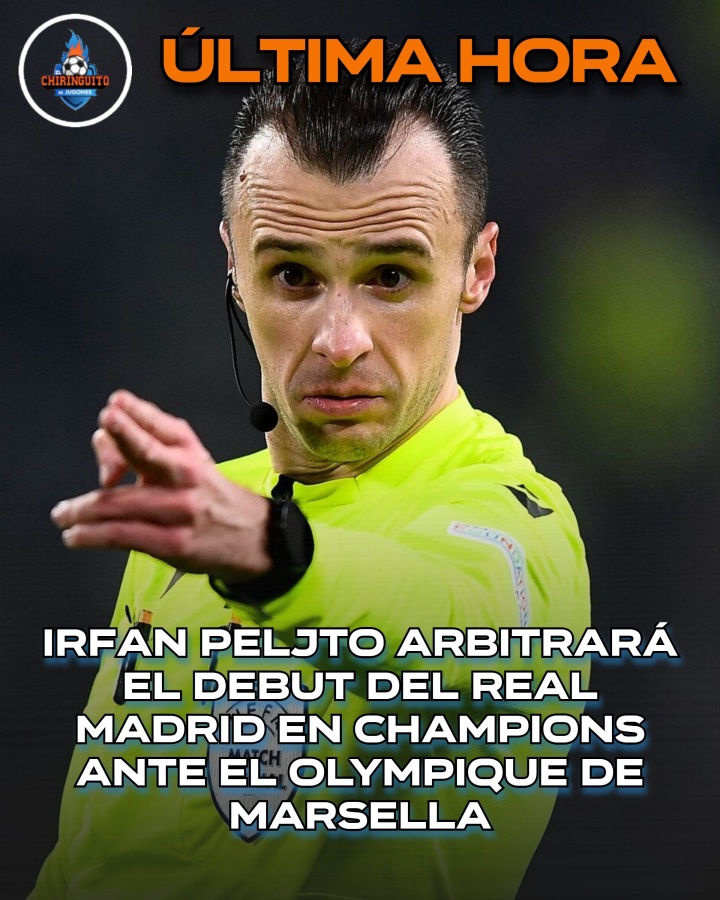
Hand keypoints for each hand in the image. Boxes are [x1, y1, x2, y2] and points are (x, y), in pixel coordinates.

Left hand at [51, 390, 271, 581]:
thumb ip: (149, 447)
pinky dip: (91, 536)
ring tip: (63, 514)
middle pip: (146, 452)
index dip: (136, 413)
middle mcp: (186, 476)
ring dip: (80, 509)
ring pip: (119, 503)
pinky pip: (121, 535)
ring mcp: (178, 511)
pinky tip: (75, 535)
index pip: (161, 426)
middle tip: (101, 430)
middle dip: (119, 438)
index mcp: (191, 452)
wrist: (257, 539)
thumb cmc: (214, 499)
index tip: (114, 405)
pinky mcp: (172, 543)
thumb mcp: (192, 464)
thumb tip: (103, 440)